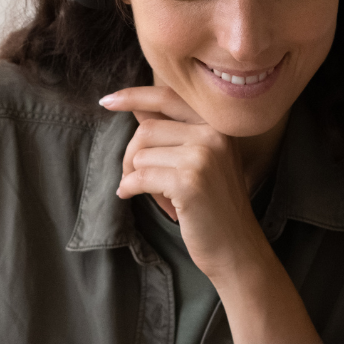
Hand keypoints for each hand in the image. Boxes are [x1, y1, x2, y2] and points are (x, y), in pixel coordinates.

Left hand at [102, 85, 271, 284]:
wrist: (236, 247)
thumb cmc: (214, 205)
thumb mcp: (201, 160)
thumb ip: (172, 132)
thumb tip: (136, 108)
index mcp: (218, 124)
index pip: (168, 97)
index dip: (134, 96)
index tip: (107, 101)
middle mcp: (214, 134)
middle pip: (147, 129)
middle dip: (131, 154)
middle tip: (132, 177)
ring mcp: (203, 156)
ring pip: (142, 154)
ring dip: (134, 176)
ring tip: (152, 194)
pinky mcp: (189, 182)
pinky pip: (140, 177)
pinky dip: (129, 188)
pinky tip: (130, 195)